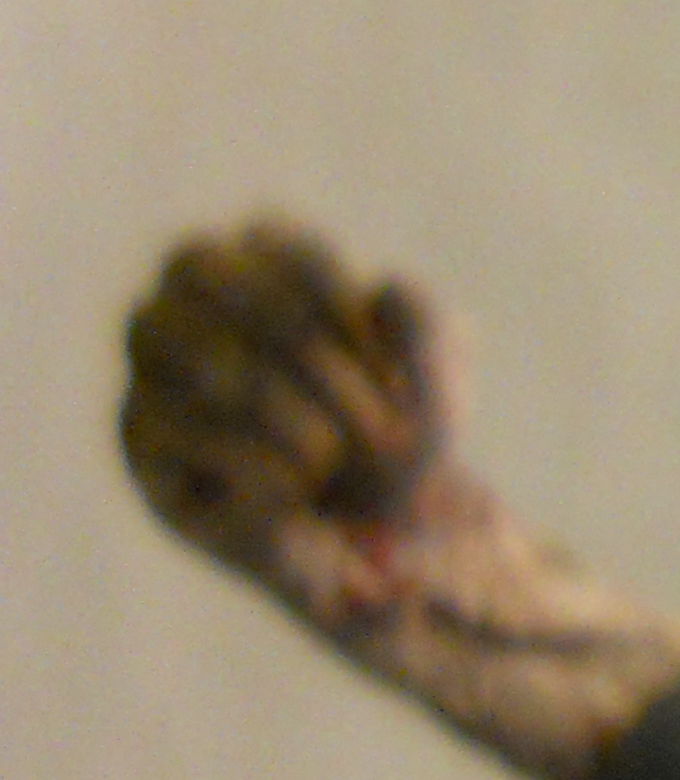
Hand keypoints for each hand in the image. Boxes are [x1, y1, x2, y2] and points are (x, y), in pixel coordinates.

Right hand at [118, 220, 679, 779]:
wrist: (381, 541)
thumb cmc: (396, 440)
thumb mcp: (437, 387)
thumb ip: (428, 332)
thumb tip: (389, 286)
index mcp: (256, 267)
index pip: (272, 239)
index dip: (335, 295)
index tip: (387, 354)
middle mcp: (184, 306)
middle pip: (204, 273)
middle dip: (299, 340)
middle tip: (363, 411)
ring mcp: (150, 372)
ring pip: (185, 344)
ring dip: (283, 402)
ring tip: (334, 452)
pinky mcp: (142, 444)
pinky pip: (175, 425)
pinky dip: (258, 457)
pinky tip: (297, 485)